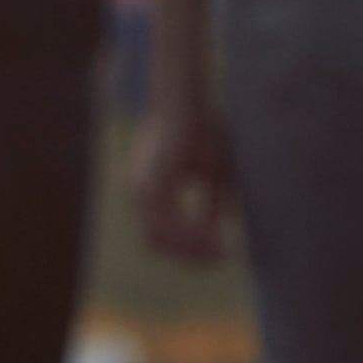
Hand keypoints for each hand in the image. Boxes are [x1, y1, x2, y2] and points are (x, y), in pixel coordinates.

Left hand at [130, 93, 235, 266]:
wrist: (188, 105)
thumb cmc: (204, 134)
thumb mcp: (213, 179)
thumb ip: (211, 208)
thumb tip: (219, 237)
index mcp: (150, 194)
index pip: (160, 237)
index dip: (189, 252)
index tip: (222, 255)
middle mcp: (138, 194)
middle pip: (155, 244)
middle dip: (190, 256)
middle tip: (223, 258)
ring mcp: (139, 189)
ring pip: (157, 237)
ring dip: (192, 248)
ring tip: (223, 249)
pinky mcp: (148, 182)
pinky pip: (163, 221)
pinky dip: (188, 234)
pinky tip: (215, 236)